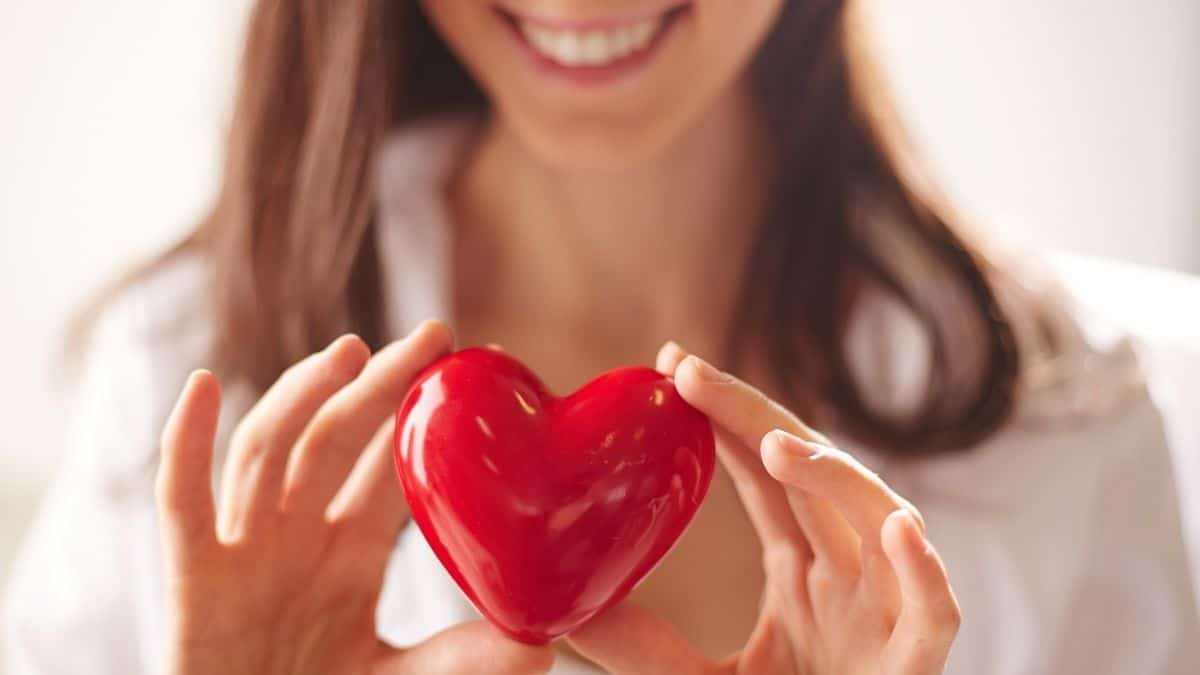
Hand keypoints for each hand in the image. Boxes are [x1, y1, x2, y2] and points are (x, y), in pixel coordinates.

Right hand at [156, 321, 552, 674]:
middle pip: (334, 440)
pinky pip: (182, 501)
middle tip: (430, 335)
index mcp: (350, 554)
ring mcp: (244, 551)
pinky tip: (200, 385)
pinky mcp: (193, 577)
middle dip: (377, 385)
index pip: (388, 466)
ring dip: (302, 395)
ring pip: (268, 451)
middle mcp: (297, 538)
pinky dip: (184, 442)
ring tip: (351, 351)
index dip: (419, 417)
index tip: (466, 366)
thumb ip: (461, 659)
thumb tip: (542, 646)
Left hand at [566, 343, 960, 674]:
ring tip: (772, 445)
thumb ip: (635, 646)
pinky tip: (900, 528)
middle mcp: (846, 579)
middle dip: (754, 416)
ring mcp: (884, 618)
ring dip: (835, 477)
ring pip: (880, 524)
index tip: (671, 367)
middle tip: (688, 372)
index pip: (763, 476)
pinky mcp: (912, 666)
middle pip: (808, 477)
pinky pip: (934, 614)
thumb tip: (555, 606)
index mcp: (801, 572)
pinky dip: (925, 571)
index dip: (725, 418)